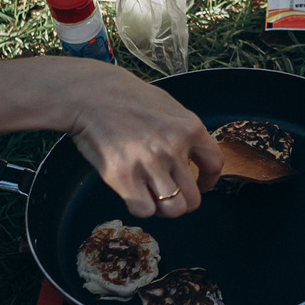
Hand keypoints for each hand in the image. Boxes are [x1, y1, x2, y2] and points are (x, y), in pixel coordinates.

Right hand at [55, 60, 222, 217]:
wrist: (90, 94)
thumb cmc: (127, 98)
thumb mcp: (168, 107)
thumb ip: (184, 132)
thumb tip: (192, 158)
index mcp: (190, 127)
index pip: (215, 165)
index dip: (209, 181)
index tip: (201, 185)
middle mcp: (174, 148)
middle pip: (194, 198)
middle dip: (183, 201)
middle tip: (170, 194)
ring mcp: (150, 163)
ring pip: (173, 210)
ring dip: (163, 208)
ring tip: (152, 196)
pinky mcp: (124, 177)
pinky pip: (144, 210)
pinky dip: (140, 207)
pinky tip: (133, 194)